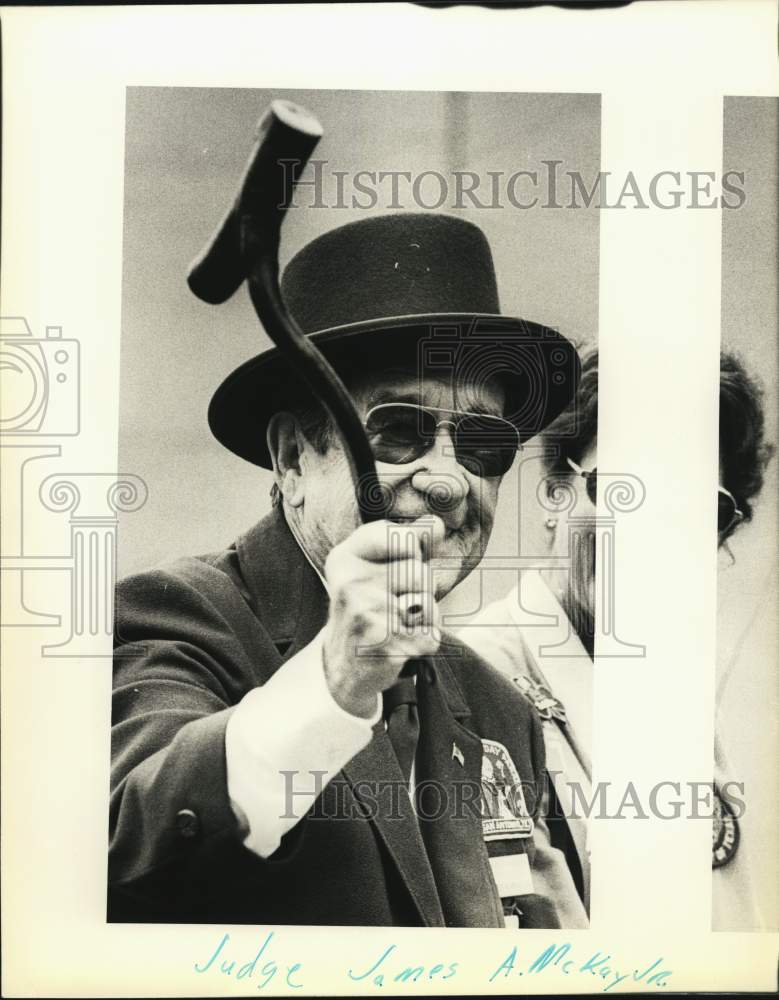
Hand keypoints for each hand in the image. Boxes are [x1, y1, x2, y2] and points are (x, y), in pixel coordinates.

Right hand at [322, 516, 443, 717]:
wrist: (341, 663)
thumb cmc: (368, 604)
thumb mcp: (377, 564)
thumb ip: (408, 540)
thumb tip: (437, 525)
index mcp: (346, 557)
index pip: (403, 536)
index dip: (413, 550)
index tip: (396, 563)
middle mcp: (350, 584)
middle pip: (421, 573)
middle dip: (420, 589)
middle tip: (393, 602)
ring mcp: (366, 617)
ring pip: (429, 606)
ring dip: (424, 618)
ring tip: (397, 623)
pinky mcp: (384, 647)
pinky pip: (431, 636)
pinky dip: (424, 642)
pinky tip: (399, 644)